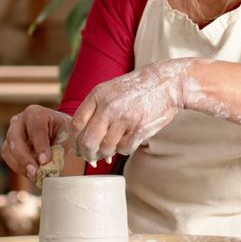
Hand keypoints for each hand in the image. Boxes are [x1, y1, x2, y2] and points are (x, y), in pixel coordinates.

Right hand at [1, 105, 72, 179]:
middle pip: (15, 137)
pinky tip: (31, 174)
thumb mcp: (68, 138)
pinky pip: (8, 157)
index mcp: (36, 113)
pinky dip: (18, 167)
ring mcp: (12, 132)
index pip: (35, 127)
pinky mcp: (9, 145)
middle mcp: (20, 120)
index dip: (40, 145)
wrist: (59, 134)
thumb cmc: (64, 133)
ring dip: (20, 164)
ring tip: (34, 175)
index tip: (45, 161)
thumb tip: (50, 166)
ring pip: (8, 149)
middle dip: (24, 157)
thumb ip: (59, 149)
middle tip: (35, 172)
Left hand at [67, 59, 193, 162]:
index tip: (76, 148)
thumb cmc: (135, 89)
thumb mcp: (110, 90)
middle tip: (90, 158)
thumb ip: (94, 109)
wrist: (166, 83)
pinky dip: (123, 150)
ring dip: (106, 154)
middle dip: (87, 154)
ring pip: (106, 148)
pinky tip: (126, 142)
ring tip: (110, 151)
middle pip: (88, 141)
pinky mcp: (140, 129)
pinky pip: (124, 149)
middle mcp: (109, 106)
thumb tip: (80, 139)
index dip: (73, 141)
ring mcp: (125, 118)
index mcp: (98, 95)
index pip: (76, 124)